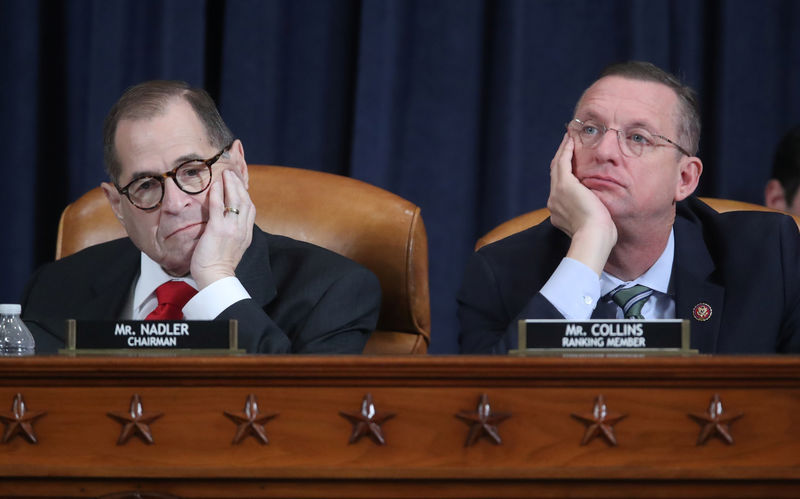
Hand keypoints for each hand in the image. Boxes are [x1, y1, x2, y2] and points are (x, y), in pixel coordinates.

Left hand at [190, 169, 255, 288]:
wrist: (216, 278)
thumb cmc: (220, 266)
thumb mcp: (233, 248)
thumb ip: (234, 235)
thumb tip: (228, 225)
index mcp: (247, 234)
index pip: (250, 209)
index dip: (245, 194)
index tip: (239, 185)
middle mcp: (242, 229)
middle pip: (245, 201)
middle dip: (239, 185)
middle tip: (232, 174)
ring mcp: (231, 228)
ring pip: (235, 200)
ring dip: (230, 184)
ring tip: (226, 174)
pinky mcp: (218, 229)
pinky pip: (219, 206)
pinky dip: (218, 193)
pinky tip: (215, 184)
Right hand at [547, 133, 616, 274]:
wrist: (593, 237)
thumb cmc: (599, 237)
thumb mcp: (594, 225)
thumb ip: (593, 216)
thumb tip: (601, 215)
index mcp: (560, 212)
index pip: (560, 188)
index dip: (564, 174)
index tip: (570, 165)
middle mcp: (554, 202)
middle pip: (555, 175)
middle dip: (561, 159)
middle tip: (566, 144)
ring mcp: (557, 193)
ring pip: (557, 166)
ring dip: (562, 151)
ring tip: (568, 139)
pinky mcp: (564, 185)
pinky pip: (562, 163)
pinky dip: (565, 151)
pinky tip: (570, 140)